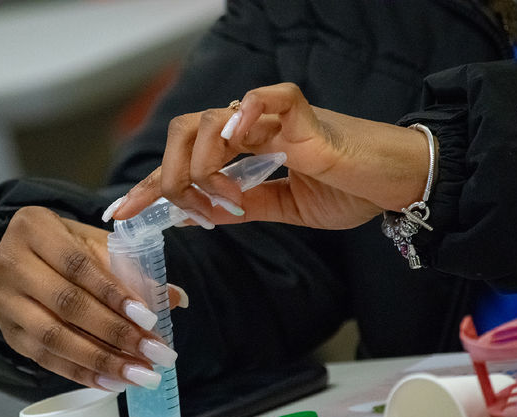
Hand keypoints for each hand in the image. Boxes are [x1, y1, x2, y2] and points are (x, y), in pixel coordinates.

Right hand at [0, 206, 187, 390]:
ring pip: (55, 338)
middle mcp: (11, 264)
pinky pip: (46, 359)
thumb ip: (130, 265)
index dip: (114, 294)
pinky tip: (113, 382)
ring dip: (102, 360)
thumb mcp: (91, 241)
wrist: (15, 258)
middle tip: (155, 354)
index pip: (78, 265)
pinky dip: (82, 373)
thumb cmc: (62, 245)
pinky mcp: (9, 333)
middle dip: (116, 334)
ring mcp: (5, 302)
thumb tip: (176, 298)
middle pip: (68, 305)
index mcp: (34, 229)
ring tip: (140, 374)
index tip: (149, 318)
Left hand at [111, 83, 429, 229]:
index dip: (149, 185)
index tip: (121, 212)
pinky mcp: (303, 114)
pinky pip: (264, 99)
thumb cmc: (347, 191)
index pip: (184, 160)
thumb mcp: (282, 210)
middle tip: (185, 208)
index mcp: (244, 150)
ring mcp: (274, 118)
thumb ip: (239, 209)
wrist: (395, 185)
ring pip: (210, 121)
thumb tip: (192, 217)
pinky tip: (237, 140)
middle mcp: (251, 129)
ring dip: (203, 166)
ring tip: (227, 198)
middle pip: (184, 132)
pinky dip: (244, 114)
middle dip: (168, 175)